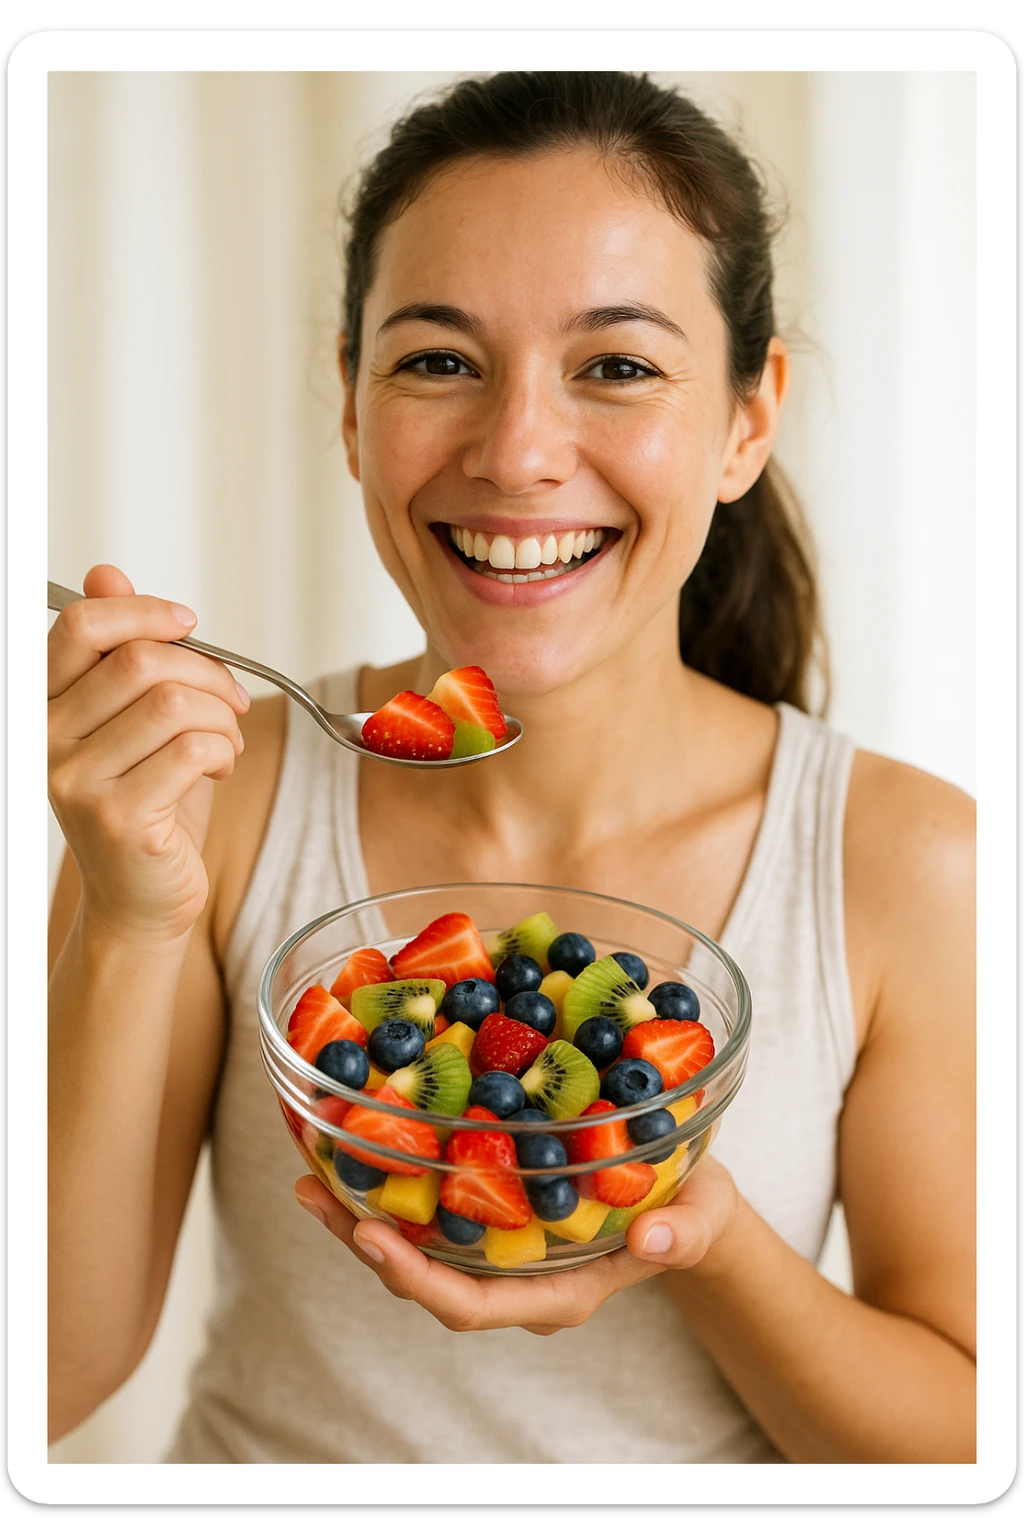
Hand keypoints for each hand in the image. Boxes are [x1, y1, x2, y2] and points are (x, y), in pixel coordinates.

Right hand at [48, 564, 249, 942]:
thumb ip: (118, 650)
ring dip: (221, 715)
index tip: (189, 624)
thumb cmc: (146, 803)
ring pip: (171, 704)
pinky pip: (192, 751)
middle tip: (231, 699)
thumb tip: (105, 573)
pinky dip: (224, 751)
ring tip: (227, 740)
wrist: (142, 897)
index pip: (80, 626)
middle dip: (206, 671)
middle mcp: (46, 740)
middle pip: (139, 661)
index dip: (143, 611)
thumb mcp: (131, 719)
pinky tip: (220, 769)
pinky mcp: (119, 818)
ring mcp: (77, 782)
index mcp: (43, 705)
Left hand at [294, 1156, 738, 1333]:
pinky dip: (394, 1176)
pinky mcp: (495, 1208)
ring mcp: (500, 1245)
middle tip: (313, 1191)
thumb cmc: (695, 1212)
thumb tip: (656, 1241)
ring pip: (417, 1240)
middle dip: (364, 1241)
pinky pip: (432, 1204)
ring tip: (312, 1164)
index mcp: (555, 1291)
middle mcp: (513, 1276)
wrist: (691, 1199)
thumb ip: (684, 1233)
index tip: (375, 1239)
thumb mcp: (702, 1216)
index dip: (417, 1280)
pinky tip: (360, 1137)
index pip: (471, 1305)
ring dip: (361, 1207)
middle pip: (422, 1274)